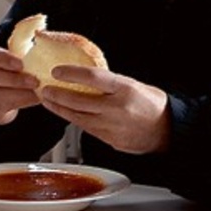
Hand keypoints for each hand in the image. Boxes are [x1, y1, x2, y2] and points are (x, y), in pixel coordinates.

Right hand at [0, 45, 39, 124]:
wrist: (0, 96)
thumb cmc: (7, 71)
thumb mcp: (12, 56)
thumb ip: (22, 42)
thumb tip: (40, 28)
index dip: (3, 58)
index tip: (21, 64)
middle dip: (14, 79)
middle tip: (34, 80)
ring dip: (20, 93)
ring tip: (38, 91)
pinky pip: (5, 107)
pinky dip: (22, 102)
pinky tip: (35, 98)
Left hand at [38, 66, 170, 153]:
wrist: (166, 130)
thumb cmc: (151, 104)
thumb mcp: (133, 84)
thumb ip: (110, 82)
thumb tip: (84, 75)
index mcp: (125, 89)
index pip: (93, 78)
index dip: (71, 73)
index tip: (57, 71)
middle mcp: (117, 108)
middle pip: (79, 101)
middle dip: (57, 95)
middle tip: (44, 88)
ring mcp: (112, 126)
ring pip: (78, 117)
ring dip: (59, 108)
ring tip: (48, 100)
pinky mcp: (109, 139)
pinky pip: (86, 128)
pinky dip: (73, 119)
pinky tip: (64, 113)